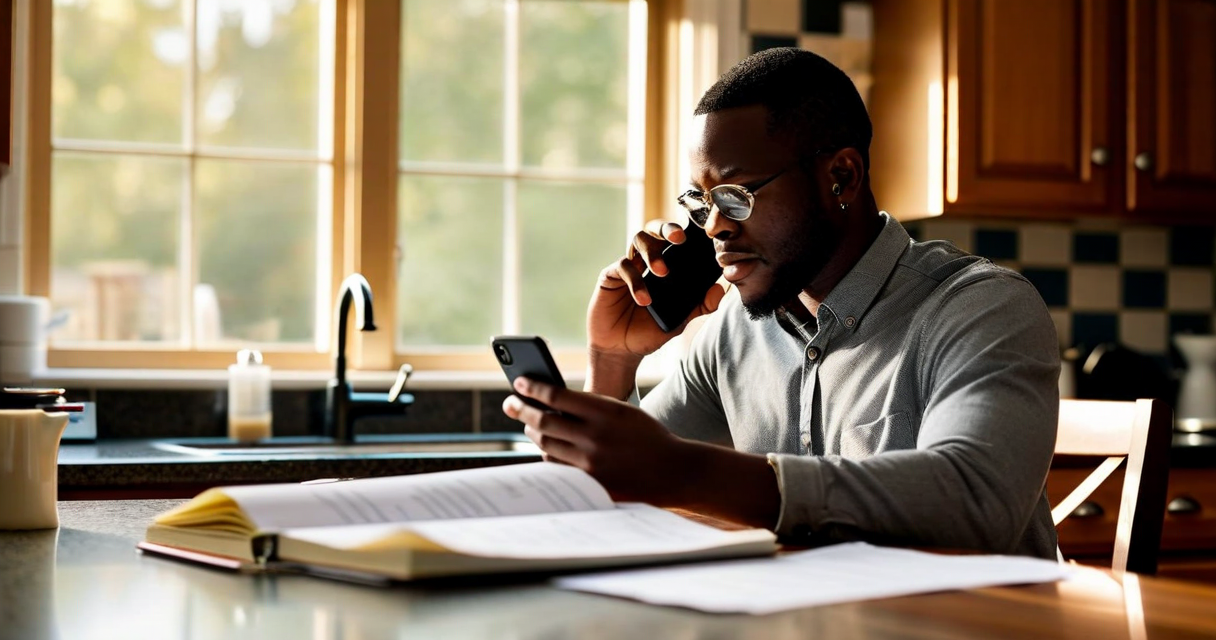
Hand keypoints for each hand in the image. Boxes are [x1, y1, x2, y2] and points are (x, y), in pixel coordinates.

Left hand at [502, 377, 692, 504]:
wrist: (673, 471)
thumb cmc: (646, 436)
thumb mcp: (621, 411)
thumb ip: (589, 406)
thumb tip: (550, 402)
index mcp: (604, 412)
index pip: (555, 396)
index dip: (533, 388)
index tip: (519, 382)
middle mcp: (594, 438)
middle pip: (543, 421)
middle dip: (521, 410)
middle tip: (510, 404)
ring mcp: (590, 464)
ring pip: (545, 445)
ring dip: (533, 433)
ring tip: (529, 425)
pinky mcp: (590, 484)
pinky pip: (557, 467)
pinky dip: (548, 455)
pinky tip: (546, 447)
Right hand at [587, 221, 726, 361]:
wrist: (621, 350)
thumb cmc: (649, 331)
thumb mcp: (679, 320)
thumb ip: (700, 306)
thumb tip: (720, 290)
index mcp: (665, 265)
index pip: (674, 240)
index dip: (685, 232)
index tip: (700, 234)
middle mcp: (646, 260)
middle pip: (655, 229)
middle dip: (667, 229)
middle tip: (679, 239)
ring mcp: (628, 266)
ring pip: (638, 239)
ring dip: (652, 253)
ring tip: (662, 273)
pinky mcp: (610, 275)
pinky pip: (623, 267)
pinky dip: (635, 281)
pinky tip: (644, 300)